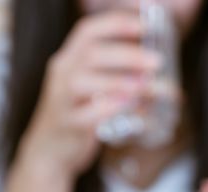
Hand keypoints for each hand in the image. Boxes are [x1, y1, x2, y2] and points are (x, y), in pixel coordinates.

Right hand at [17, 12, 160, 178]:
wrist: (49, 150)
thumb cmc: (79, 113)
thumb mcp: (92, 87)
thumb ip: (117, 73)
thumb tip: (155, 67)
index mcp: (69, 58)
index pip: (88, 31)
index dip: (116, 24)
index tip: (145, 26)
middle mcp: (62, 74)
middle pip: (91, 54)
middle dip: (128, 55)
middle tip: (158, 62)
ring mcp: (61, 99)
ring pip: (84, 82)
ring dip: (120, 82)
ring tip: (147, 86)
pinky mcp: (68, 124)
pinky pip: (87, 114)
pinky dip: (111, 109)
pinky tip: (132, 107)